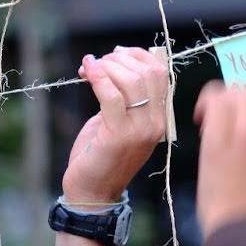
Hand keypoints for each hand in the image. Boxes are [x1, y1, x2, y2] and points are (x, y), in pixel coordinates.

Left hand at [63, 47, 170, 202]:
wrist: (92, 191)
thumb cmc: (101, 154)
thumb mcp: (118, 121)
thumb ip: (122, 96)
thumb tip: (115, 61)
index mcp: (159, 119)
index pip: (160, 74)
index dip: (138, 55)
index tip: (116, 53)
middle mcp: (154, 124)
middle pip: (147, 73)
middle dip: (118, 59)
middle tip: (98, 62)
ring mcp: (139, 131)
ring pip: (130, 81)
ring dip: (107, 66)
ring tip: (89, 67)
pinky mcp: (118, 136)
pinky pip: (111, 96)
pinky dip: (97, 77)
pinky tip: (85, 70)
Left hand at [193, 82, 245, 240]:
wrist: (243, 229)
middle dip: (239, 100)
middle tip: (226, 119)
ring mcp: (244, 132)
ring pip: (234, 94)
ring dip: (222, 103)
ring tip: (212, 122)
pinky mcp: (218, 140)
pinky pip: (214, 102)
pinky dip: (205, 103)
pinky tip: (200, 119)